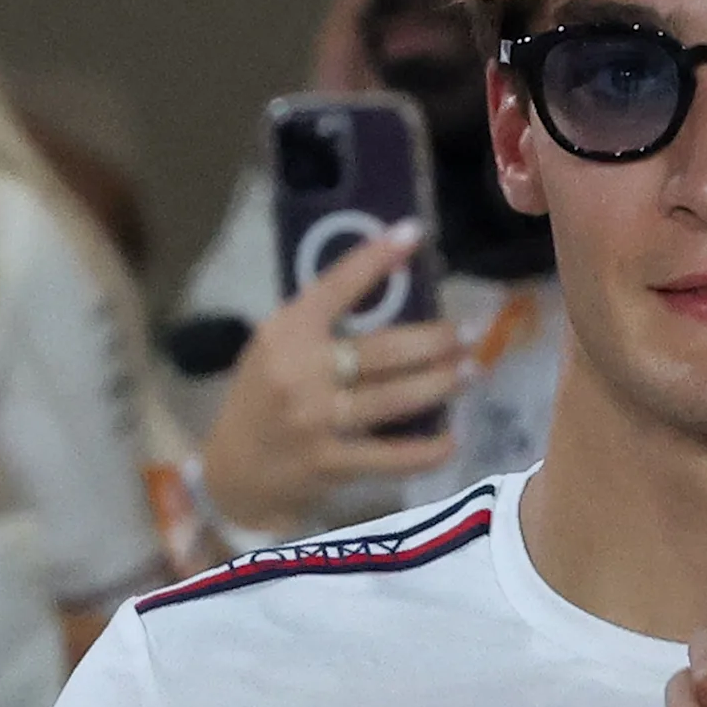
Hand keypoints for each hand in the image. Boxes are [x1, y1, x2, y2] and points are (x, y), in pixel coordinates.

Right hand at [199, 224, 459, 537]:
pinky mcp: (331, 464)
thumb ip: (322, 323)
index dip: (375, 258)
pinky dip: (428, 450)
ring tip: (472, 371)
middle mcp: (300, 373)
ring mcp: (317, 421)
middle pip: (384, 349)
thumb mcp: (276, 348)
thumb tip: (396, 287)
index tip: (414, 233)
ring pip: (395, 398)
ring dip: (442, 383)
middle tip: (472, 330)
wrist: (234, 472)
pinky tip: (453, 439)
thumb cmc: (262, 398)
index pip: (336, 286)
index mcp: (286, 333)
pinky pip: (392, 456)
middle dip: (437, 339)